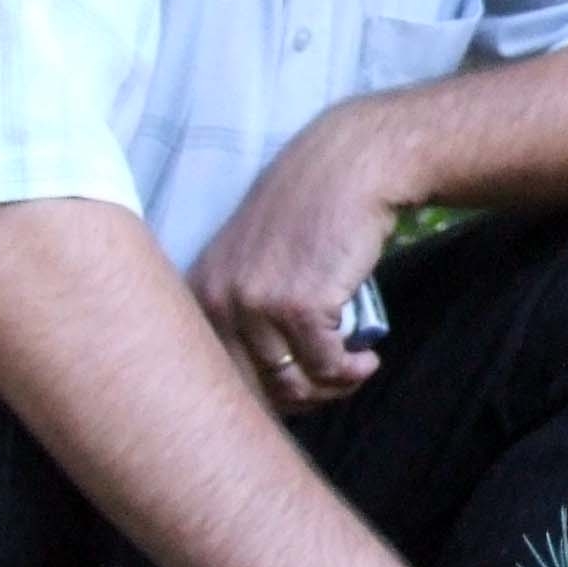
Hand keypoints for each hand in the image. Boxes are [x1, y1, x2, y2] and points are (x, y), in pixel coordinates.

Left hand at [186, 102, 402, 412]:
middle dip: (297, 399)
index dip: (261, 392)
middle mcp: (219, 299)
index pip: (215, 371)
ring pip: (292, 383)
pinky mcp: (301, 307)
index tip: (296, 390)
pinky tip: (367, 360)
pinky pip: (327, 367)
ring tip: (352, 371)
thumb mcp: (252, 256)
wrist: (349, 167)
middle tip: (329, 385)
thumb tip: (266, 377)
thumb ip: (243, 307)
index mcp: (200, 289)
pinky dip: (351, 372)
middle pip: (251, 387)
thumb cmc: (309, 210)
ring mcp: (257, 305)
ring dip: (329, 388)